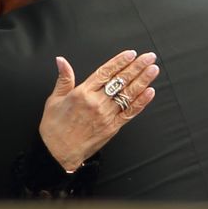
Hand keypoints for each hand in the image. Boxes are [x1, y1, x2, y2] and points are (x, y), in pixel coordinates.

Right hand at [40, 50, 158, 171]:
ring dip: (143, 80)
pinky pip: (130, 112)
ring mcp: (107, 115)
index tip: (131, 53)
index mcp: (82, 93)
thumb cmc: (55, 129)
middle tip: (149, 57)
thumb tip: (61, 60)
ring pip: (128, 94)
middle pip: (121, 80)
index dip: (120, 61)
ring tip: (153, 69)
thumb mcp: (54, 100)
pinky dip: (141, 102)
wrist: (58, 154)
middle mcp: (97, 102)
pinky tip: (150, 92)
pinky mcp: (113, 127)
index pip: (105, 72)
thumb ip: (63, 79)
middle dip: (137, 67)